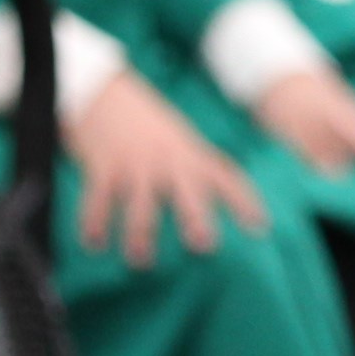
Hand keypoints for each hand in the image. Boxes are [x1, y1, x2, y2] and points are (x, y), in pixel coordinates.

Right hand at [66, 72, 267, 267]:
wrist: (105, 95)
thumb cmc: (148, 128)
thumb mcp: (181, 143)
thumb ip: (198, 171)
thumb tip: (218, 205)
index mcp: (192, 156)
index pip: (226, 179)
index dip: (244, 203)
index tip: (260, 227)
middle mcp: (169, 161)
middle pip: (187, 192)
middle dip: (196, 218)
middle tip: (204, 246)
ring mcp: (136, 164)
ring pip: (141, 202)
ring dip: (140, 233)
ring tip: (140, 260)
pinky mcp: (103, 166)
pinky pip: (99, 198)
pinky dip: (94, 222)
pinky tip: (93, 242)